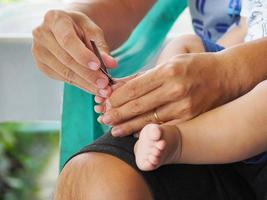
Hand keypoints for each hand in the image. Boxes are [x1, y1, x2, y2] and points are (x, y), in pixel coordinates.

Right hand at [32, 10, 116, 95]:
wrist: (67, 30)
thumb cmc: (81, 28)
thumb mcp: (93, 32)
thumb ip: (101, 47)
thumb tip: (111, 64)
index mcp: (55, 19)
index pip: (68, 41)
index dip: (83, 55)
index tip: (97, 66)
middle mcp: (42, 35)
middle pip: (66, 60)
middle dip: (88, 74)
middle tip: (105, 84)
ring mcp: (39, 52)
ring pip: (65, 73)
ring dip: (85, 83)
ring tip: (102, 89)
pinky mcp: (42, 66)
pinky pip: (63, 79)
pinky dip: (80, 84)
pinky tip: (92, 88)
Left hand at [98, 53, 231, 135]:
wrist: (224, 76)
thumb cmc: (193, 66)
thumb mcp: (169, 63)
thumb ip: (144, 76)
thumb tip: (118, 86)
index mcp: (168, 71)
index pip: (134, 87)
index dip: (117, 97)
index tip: (105, 102)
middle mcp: (175, 89)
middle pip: (138, 105)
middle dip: (117, 114)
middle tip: (103, 118)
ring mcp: (184, 106)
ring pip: (149, 120)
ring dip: (128, 126)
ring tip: (113, 130)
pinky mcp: (190, 118)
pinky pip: (163, 127)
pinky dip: (147, 131)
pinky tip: (135, 134)